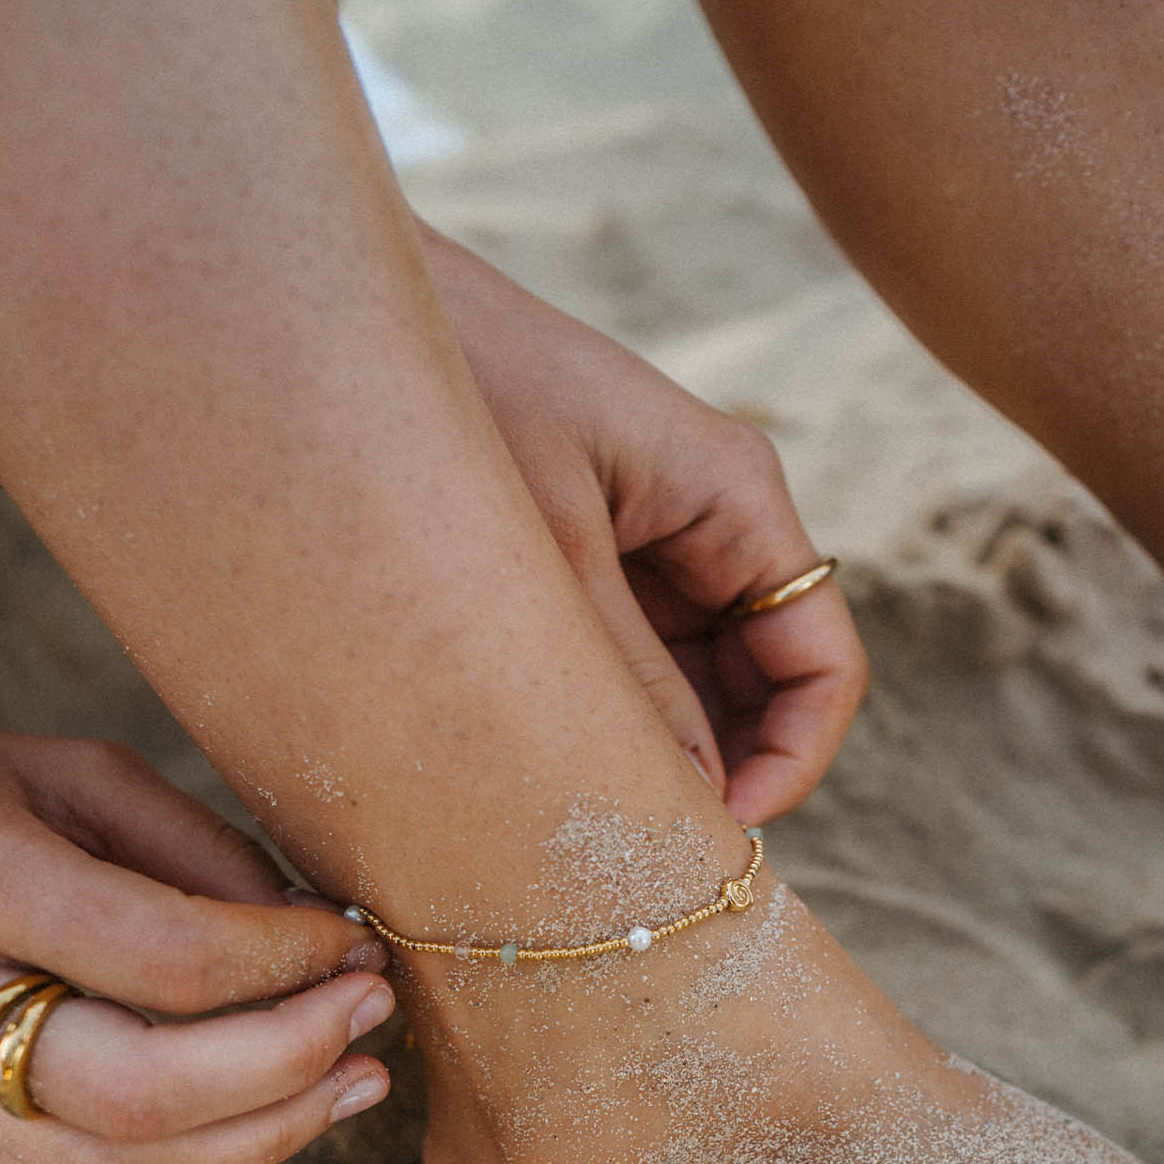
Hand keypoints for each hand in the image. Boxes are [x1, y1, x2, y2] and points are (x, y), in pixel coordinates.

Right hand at [0, 729, 393, 1163]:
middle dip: (286, 1068)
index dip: (281, 963)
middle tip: (372, 1018)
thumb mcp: (69, 771)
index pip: (160, 958)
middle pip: (140, 1096)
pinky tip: (273, 1113)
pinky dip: (200, 1160)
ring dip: (263, 1138)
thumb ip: (197, 851)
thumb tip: (319, 938)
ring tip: (356, 1083)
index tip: (352, 942)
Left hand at [421, 222, 867, 822]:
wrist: (342, 314)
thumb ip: (624, 676)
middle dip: (726, 770)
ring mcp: (654, 544)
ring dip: (665, 751)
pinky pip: (635, 661)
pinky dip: (613, 718)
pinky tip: (558, 763)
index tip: (715, 838)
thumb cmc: (456, 388)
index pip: (821, 660)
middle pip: (767, 685)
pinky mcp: (593, 560)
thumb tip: (683, 800)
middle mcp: (712, 523)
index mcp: (732, 496)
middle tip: (644, 849)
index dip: (793, 761)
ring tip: (591, 814)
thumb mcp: (545, 550)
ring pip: (700, 685)